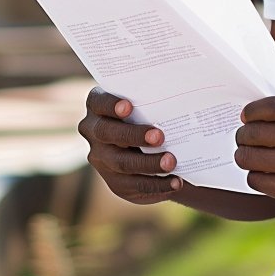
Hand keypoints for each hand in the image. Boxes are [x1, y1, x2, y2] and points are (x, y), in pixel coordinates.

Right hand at [78, 88, 181, 204]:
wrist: (148, 141)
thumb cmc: (149, 109)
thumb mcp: (146, 102)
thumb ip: (152, 98)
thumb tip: (180, 89)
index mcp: (98, 106)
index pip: (99, 103)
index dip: (111, 105)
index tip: (128, 106)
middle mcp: (94, 132)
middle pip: (108, 134)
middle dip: (134, 135)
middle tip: (160, 136)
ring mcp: (101, 158)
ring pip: (121, 163)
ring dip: (148, 164)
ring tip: (171, 163)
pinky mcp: (114, 181)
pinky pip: (133, 186)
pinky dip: (156, 184)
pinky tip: (174, 182)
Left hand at [234, 96, 274, 221]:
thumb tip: (259, 113)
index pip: (272, 108)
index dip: (252, 111)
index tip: (246, 114)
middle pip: (258, 134)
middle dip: (244, 134)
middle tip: (243, 135)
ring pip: (254, 160)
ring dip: (245, 155)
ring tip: (247, 153)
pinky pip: (261, 183)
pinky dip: (256, 175)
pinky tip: (263, 171)